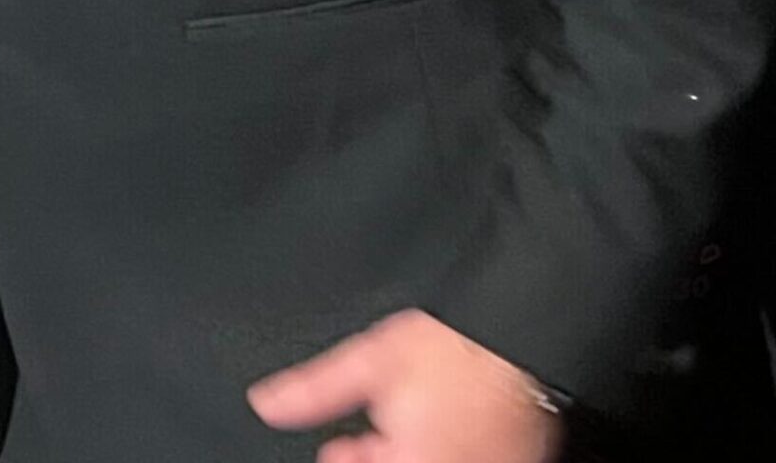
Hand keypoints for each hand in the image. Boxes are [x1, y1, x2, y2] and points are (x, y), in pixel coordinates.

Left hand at [249, 310, 564, 462]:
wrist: (518, 337)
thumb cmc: (452, 348)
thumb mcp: (369, 361)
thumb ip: (316, 391)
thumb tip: (269, 404)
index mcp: (413, 462)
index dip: (349, 461)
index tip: (338, 452)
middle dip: (379, 457)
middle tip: (365, 441)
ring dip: (412, 453)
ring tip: (405, 428)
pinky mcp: (515, 462)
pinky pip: (468, 461)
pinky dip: (447, 450)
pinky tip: (440, 429)